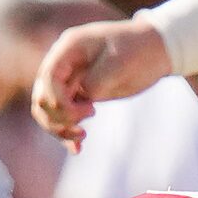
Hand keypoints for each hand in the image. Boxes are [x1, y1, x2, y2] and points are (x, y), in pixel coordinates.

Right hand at [31, 19, 171, 146]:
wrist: (154, 49)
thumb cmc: (139, 49)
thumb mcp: (120, 63)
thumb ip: (96, 82)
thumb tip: (82, 98)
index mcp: (69, 48)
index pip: (47, 78)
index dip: (58, 101)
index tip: (90, 111)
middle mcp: (63, 64)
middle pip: (42, 97)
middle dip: (59, 117)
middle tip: (86, 124)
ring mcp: (69, 80)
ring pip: (48, 110)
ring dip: (59, 128)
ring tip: (83, 137)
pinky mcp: (79, 94)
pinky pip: (62, 116)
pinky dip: (67, 132)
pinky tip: (78, 149)